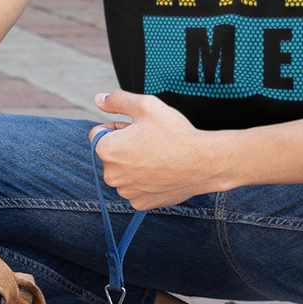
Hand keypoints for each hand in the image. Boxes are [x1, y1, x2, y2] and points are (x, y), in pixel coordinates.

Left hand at [90, 91, 225, 208]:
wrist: (203, 163)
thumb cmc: (174, 133)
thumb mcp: (146, 105)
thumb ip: (117, 100)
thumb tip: (98, 99)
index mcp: (106, 150)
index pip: (99, 133)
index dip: (119, 127)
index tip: (139, 129)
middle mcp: (111, 175)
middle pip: (110, 154)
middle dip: (124, 147)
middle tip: (150, 141)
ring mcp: (126, 192)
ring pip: (123, 173)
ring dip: (133, 165)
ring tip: (158, 156)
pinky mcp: (141, 204)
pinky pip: (136, 189)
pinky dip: (144, 182)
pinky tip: (161, 172)